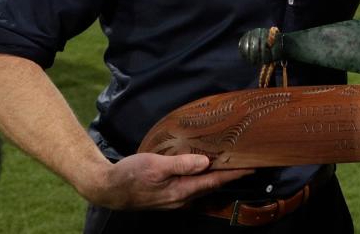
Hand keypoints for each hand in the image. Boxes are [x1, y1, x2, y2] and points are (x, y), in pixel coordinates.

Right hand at [85, 153, 252, 209]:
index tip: (252, 167)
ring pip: (202, 186)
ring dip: (217, 176)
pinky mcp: (167, 195)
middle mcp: (181, 198)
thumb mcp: (155, 165)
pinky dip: (202, 177)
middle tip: (246, 162)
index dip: (234, 174)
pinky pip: (191, 186)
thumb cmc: (129, 175)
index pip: (214, 181)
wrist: (107, 189)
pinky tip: (204, 168)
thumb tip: (206, 163)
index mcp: (180, 191)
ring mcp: (174, 198)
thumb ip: (181, 164)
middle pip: (211, 185)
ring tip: (231, 164)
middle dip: (230, 175)